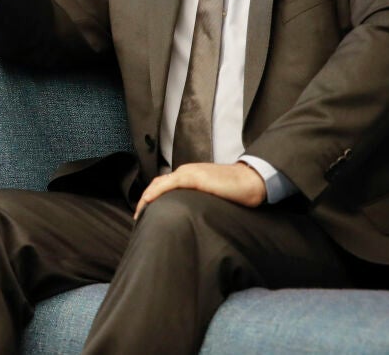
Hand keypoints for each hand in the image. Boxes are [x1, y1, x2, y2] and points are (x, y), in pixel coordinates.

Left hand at [133, 162, 266, 219]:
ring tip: (140, 214)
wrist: (250, 180)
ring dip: (147, 198)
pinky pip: (169, 184)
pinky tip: (149, 202)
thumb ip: (198, 200)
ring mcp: (189, 173)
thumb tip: (189, 216)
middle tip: (138, 217)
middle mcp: (185, 171)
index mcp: (189, 175)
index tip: (145, 213)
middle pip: (157, 184)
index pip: (163, 185)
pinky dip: (156, 192)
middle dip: (145, 199)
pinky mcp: (194, 177)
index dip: (151, 197)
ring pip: (159, 184)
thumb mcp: (211, 194)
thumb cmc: (235, 190)